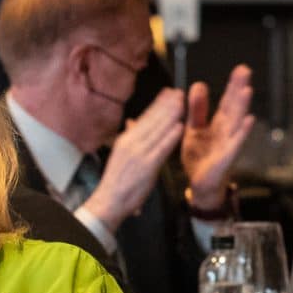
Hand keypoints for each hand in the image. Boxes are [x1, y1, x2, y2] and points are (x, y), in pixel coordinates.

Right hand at [85, 92, 187, 229]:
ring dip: (171, 115)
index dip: (158, 103)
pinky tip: (180, 127)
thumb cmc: (117, 180)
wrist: (109, 201)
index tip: (168, 92)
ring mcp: (139, 154)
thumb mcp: (121, 154)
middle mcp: (131, 143)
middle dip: (167, 104)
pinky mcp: (147, 166)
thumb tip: (133, 121)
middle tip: (179, 91)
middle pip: (152, 119)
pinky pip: (161, 148)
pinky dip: (171, 137)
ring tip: (183, 102)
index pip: (144, 117)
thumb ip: (130, 136)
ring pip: (158, 130)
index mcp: (126, 139)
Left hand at [180, 65, 257, 207]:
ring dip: (243, 106)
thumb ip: (197, 109)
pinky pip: (235, 143)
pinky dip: (243, 132)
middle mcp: (227, 132)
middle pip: (235, 107)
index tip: (241, 69)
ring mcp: (228, 144)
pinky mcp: (226, 158)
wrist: (199, 185)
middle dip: (240, 89)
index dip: (234, 85)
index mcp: (219, 124)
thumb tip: (198, 85)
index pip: (228, 101)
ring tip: (247, 90)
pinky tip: (249, 120)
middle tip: (245, 71)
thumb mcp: (194, 129)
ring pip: (237, 122)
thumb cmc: (200, 158)